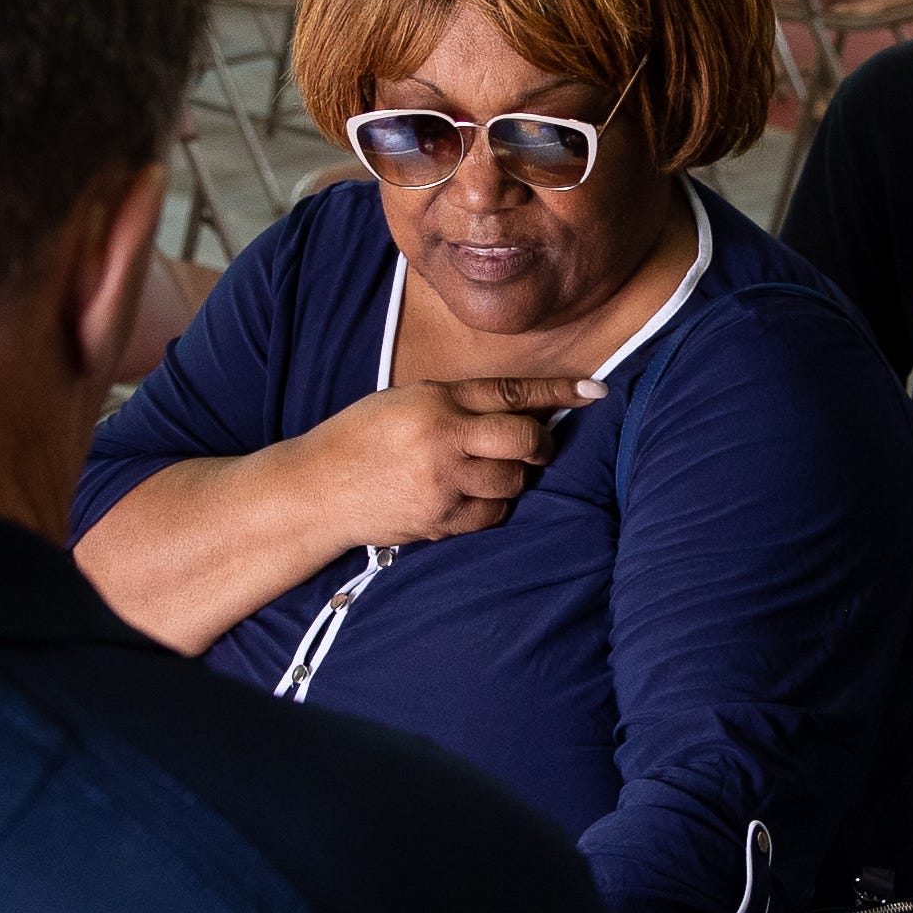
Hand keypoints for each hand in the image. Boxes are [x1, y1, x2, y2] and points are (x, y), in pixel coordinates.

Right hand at [284, 374, 602, 549]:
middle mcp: (443, 441)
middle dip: (541, 443)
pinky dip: (492, 505)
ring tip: (483, 470)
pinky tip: (469, 496)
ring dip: (512, 476)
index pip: (511, 392)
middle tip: (535, 444)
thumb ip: (459, 402)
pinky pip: (493, 515)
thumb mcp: (405, 401)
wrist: (316, 490)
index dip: (560, 392)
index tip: (596, 390)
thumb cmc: (360, 438)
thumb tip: (522, 407)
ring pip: (514, 481)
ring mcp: (443, 486)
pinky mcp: (440, 522)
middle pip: (526, 441)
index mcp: (434, 402)